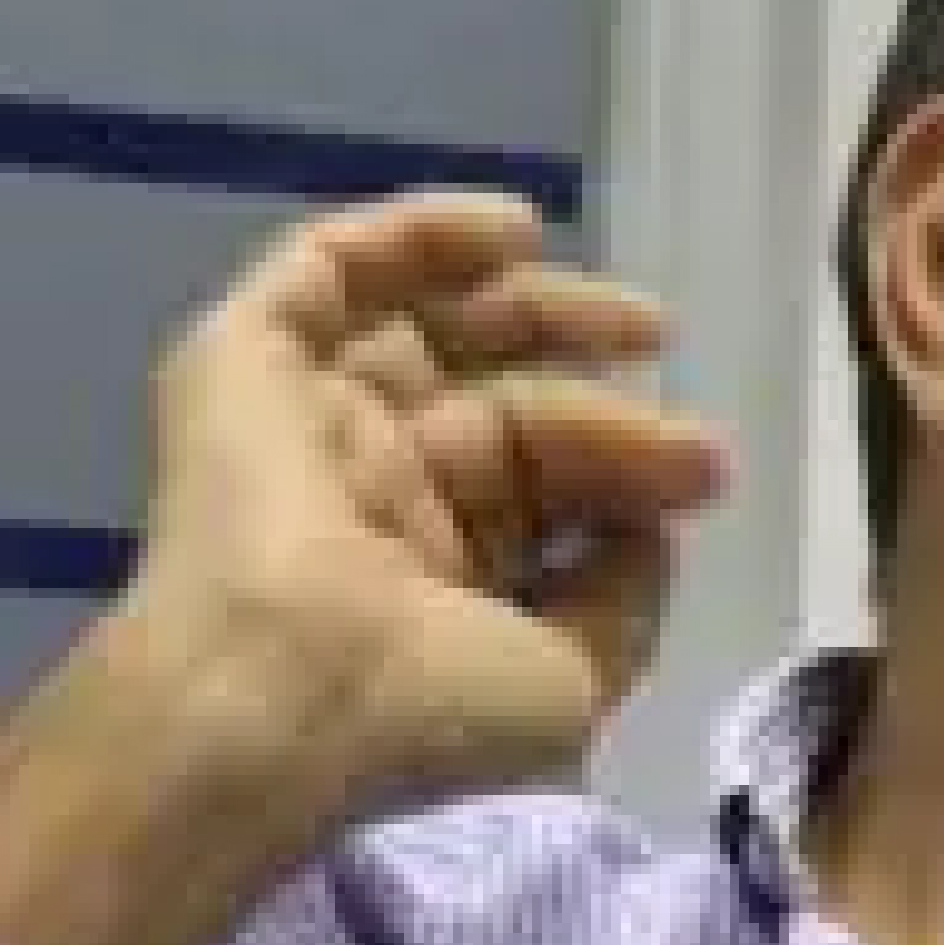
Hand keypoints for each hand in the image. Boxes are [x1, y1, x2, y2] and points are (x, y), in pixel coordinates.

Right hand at [0, 191, 736, 944]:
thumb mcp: (571, 683)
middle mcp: (361, 502)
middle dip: (595, 400)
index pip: (536, 496)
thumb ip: (620, 601)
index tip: (706, 467)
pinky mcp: (237, 365)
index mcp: (425, 587)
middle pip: (493, 412)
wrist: (280, 696)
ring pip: (418, 333)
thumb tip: (650, 524)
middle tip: (674, 377)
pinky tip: (514, 231)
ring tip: (629, 313)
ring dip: (528, 307)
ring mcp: (298, 428)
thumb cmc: (424, 713)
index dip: (624, 468)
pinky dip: (417, 237)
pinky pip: (326, 272)